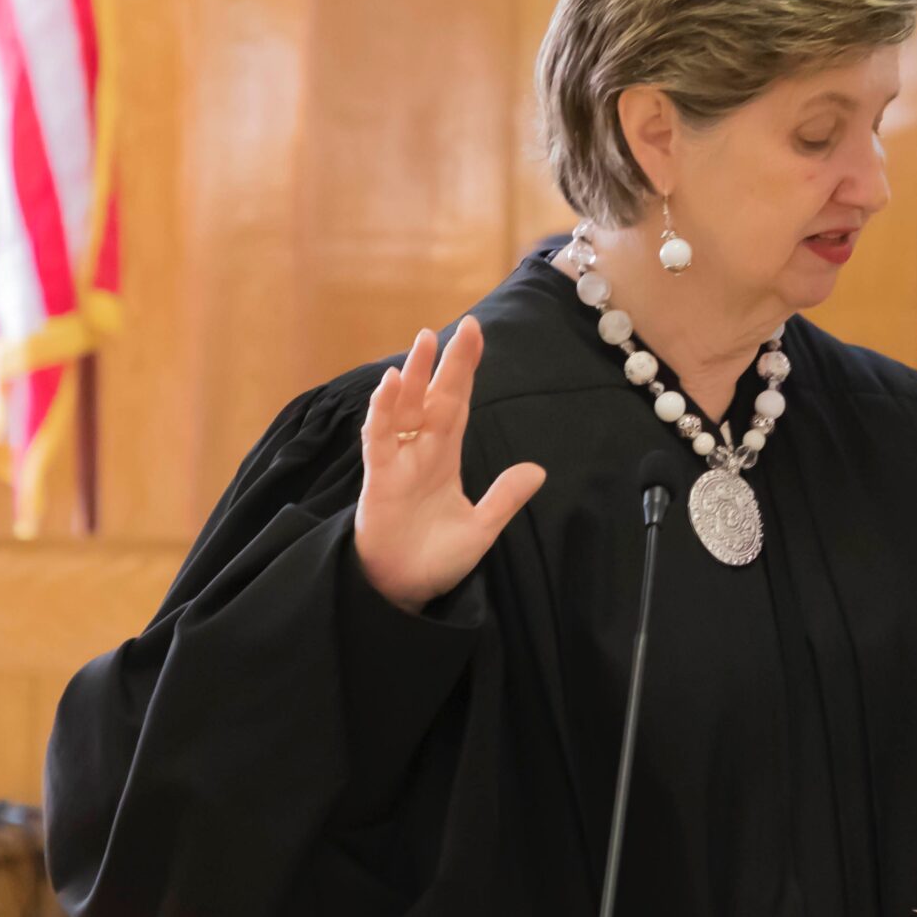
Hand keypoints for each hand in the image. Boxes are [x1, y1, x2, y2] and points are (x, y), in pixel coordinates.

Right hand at [352, 317, 546, 612]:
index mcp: (445, 458)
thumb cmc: (435, 559)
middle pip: (435, 398)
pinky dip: (384, 410)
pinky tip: (393, 384)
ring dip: (414, 375)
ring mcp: (397, 462)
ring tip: (425, 341)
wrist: (403, 591)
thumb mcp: (481, 528)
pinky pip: (379, 438)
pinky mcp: (379, 478)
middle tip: (464, 326)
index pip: (458, 405)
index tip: (476, 337)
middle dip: (448, 363)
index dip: (466, 373)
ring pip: (405, 408)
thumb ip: (505, 498)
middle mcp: (421, 453)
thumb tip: (537, 470)